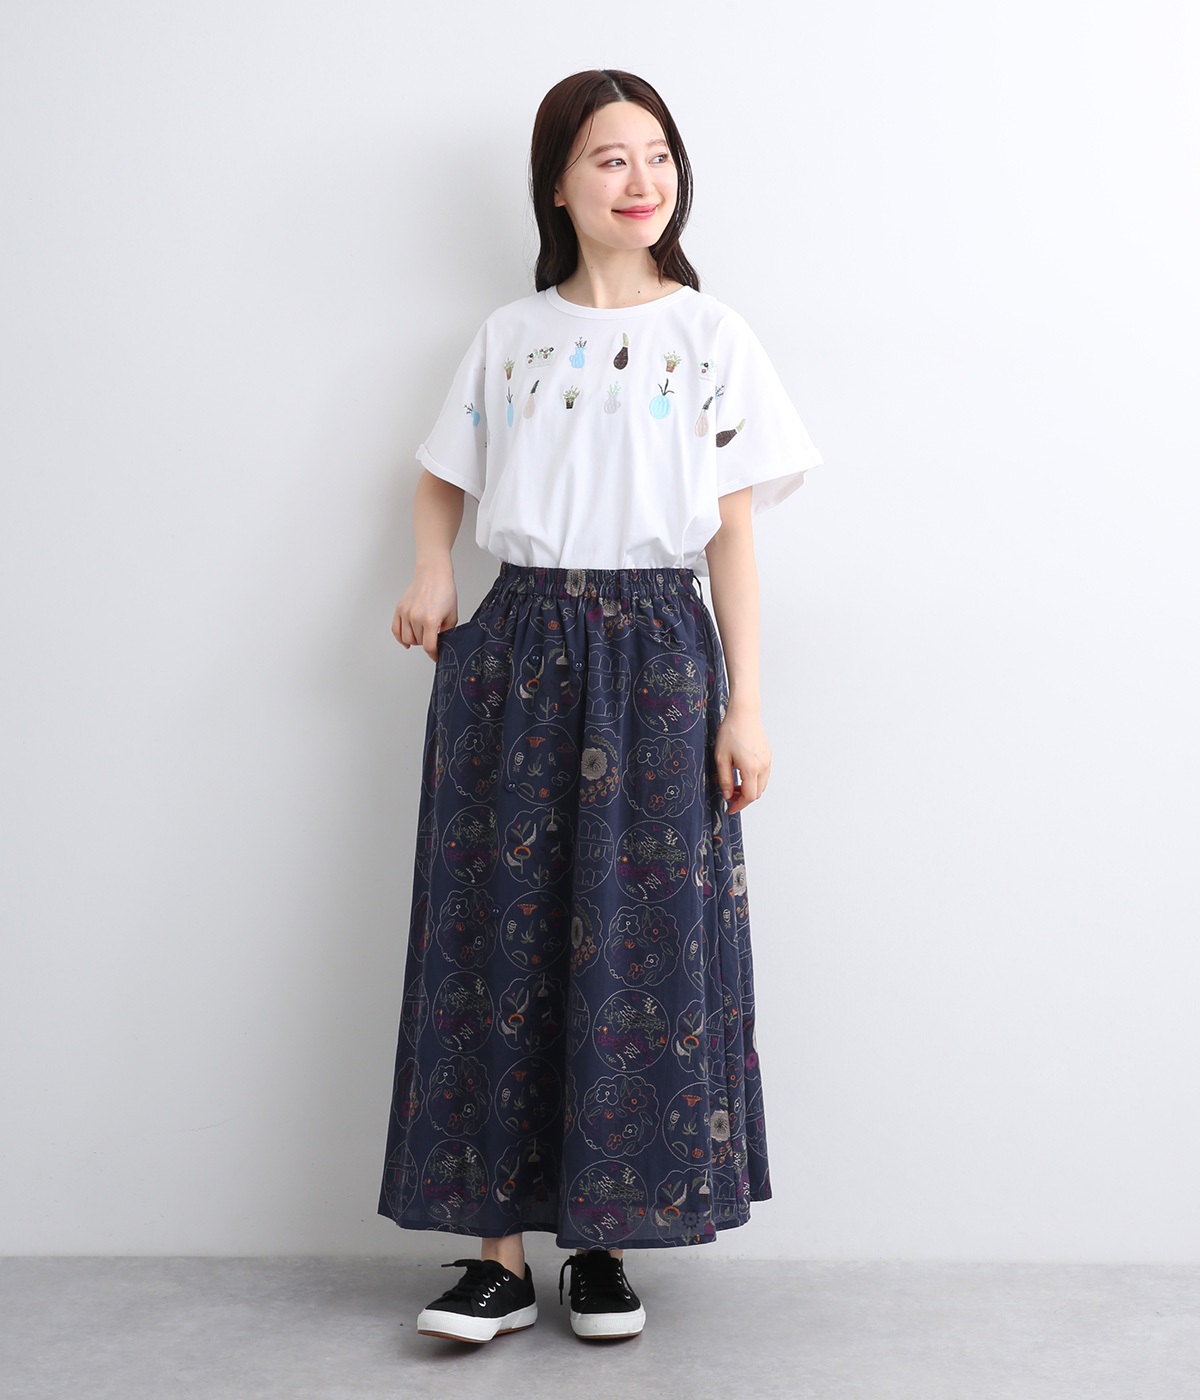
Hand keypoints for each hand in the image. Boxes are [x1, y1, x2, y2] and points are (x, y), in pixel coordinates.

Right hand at [392, 560, 458, 660]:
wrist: (433, 575)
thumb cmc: (444, 591)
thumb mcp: (452, 614)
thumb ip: (447, 631)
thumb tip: (441, 643)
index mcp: (430, 619)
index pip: (429, 646)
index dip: (434, 654)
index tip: (436, 656)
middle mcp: (415, 617)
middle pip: (418, 642)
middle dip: (427, 643)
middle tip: (433, 638)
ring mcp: (406, 613)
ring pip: (406, 638)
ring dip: (415, 640)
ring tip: (422, 635)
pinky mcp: (399, 609)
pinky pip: (396, 630)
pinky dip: (400, 638)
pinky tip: (406, 641)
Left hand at [713, 699, 770, 814]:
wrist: (744, 714)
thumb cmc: (731, 732)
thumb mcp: (721, 758)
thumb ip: (724, 779)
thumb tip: (727, 795)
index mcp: (751, 768)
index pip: (749, 796)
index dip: (739, 805)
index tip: (730, 808)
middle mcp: (763, 766)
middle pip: (757, 793)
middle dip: (743, 798)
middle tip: (730, 795)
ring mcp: (767, 761)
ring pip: (761, 785)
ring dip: (749, 790)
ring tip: (734, 785)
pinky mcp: (768, 756)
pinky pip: (763, 775)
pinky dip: (754, 780)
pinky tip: (742, 774)